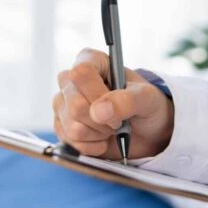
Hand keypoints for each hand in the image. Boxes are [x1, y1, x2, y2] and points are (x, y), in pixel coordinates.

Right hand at [52, 48, 173, 158]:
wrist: (144, 130)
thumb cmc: (145, 106)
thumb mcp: (146, 98)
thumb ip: (126, 101)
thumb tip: (99, 111)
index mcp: (91, 61)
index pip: (80, 73)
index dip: (97, 96)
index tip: (116, 112)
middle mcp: (71, 80)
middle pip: (74, 104)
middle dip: (101, 122)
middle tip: (118, 122)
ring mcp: (63, 103)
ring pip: (72, 126)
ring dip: (98, 135)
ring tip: (110, 129)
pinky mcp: (60, 125)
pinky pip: (70, 141)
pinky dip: (91, 146)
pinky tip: (101, 139)